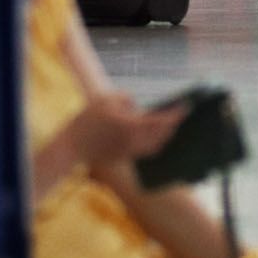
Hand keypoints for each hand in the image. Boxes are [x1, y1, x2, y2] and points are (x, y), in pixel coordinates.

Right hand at [70, 93, 185, 168]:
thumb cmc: (86, 121)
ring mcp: (129, 152)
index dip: (176, 114)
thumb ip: (126, 99)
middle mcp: (134, 142)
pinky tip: (154, 136)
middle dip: (172, 126)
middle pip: (162, 136)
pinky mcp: (124, 158)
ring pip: (156, 146)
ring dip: (165, 136)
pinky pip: (146, 151)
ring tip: (169, 126)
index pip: (161, 121)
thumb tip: (136, 106)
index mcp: (131, 126)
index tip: (186, 107)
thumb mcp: (105, 100)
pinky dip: (154, 143)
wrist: (72, 146)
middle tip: (178, 115)